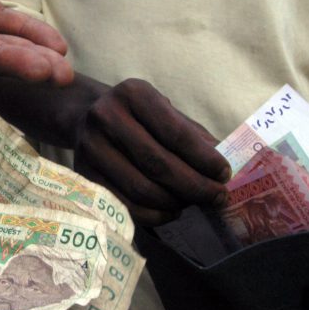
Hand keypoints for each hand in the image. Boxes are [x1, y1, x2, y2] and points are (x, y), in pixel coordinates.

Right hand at [72, 79, 230, 225]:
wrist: (85, 118)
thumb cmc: (137, 118)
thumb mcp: (164, 112)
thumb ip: (193, 136)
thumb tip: (224, 170)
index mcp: (133, 94)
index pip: (175, 132)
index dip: (204, 158)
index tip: (224, 174)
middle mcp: (106, 116)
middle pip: (158, 163)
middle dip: (195, 185)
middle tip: (217, 197)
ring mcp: (90, 147)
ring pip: (141, 188)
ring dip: (175, 202)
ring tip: (194, 203)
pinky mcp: (83, 175)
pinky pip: (124, 205)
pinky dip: (154, 215)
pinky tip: (170, 211)